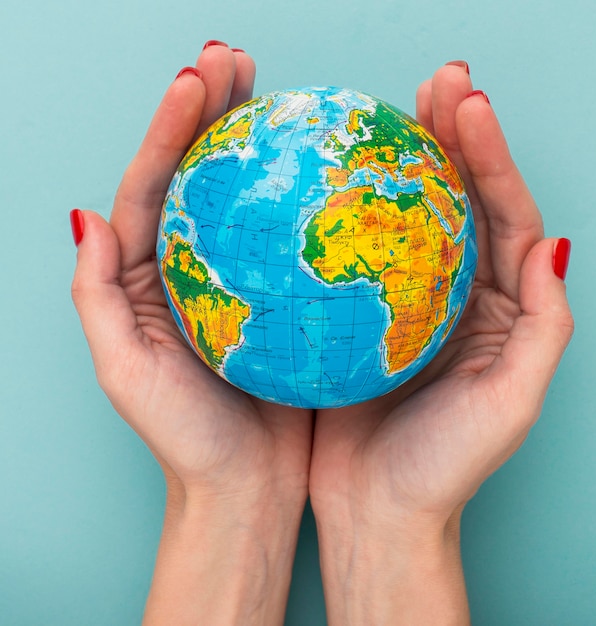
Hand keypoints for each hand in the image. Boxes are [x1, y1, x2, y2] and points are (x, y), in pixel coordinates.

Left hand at [71, 43, 312, 624]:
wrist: (244, 486)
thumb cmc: (185, 439)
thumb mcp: (125, 372)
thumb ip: (96, 296)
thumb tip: (84, 215)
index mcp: (147, 276)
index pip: (155, 185)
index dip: (172, 128)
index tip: (198, 80)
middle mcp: (193, 267)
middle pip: (198, 175)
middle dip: (211, 112)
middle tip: (235, 61)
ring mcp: (242, 279)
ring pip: (248, 199)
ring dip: (257, 142)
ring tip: (271, 90)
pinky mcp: (283, 298)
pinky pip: (293, 239)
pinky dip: (305, 200)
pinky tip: (324, 170)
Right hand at [309, 63, 573, 623]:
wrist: (378, 510)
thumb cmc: (444, 467)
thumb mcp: (511, 405)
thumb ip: (544, 329)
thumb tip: (555, 246)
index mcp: (499, 309)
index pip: (504, 216)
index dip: (488, 156)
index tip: (463, 104)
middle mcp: (457, 295)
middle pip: (460, 202)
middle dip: (453, 137)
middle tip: (435, 84)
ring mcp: (405, 301)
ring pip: (408, 219)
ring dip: (403, 163)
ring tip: (393, 109)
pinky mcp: (359, 315)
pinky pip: (357, 253)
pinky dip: (349, 213)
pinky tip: (330, 182)